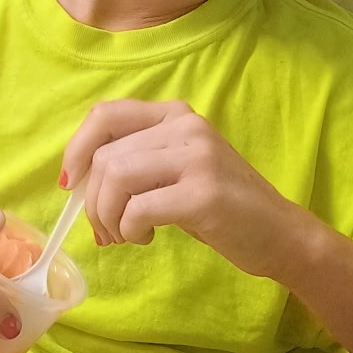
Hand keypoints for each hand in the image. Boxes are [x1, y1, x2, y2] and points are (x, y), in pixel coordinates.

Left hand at [62, 100, 300, 279]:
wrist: (279, 234)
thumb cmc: (221, 207)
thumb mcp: (177, 170)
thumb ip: (136, 162)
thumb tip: (78, 182)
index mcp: (176, 115)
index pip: (106, 115)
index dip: (77, 149)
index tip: (72, 185)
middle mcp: (187, 127)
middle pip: (106, 156)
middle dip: (93, 201)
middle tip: (106, 231)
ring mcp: (197, 158)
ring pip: (116, 178)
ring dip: (108, 216)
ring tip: (125, 235)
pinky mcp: (202, 194)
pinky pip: (138, 209)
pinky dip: (130, 229)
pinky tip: (146, 237)